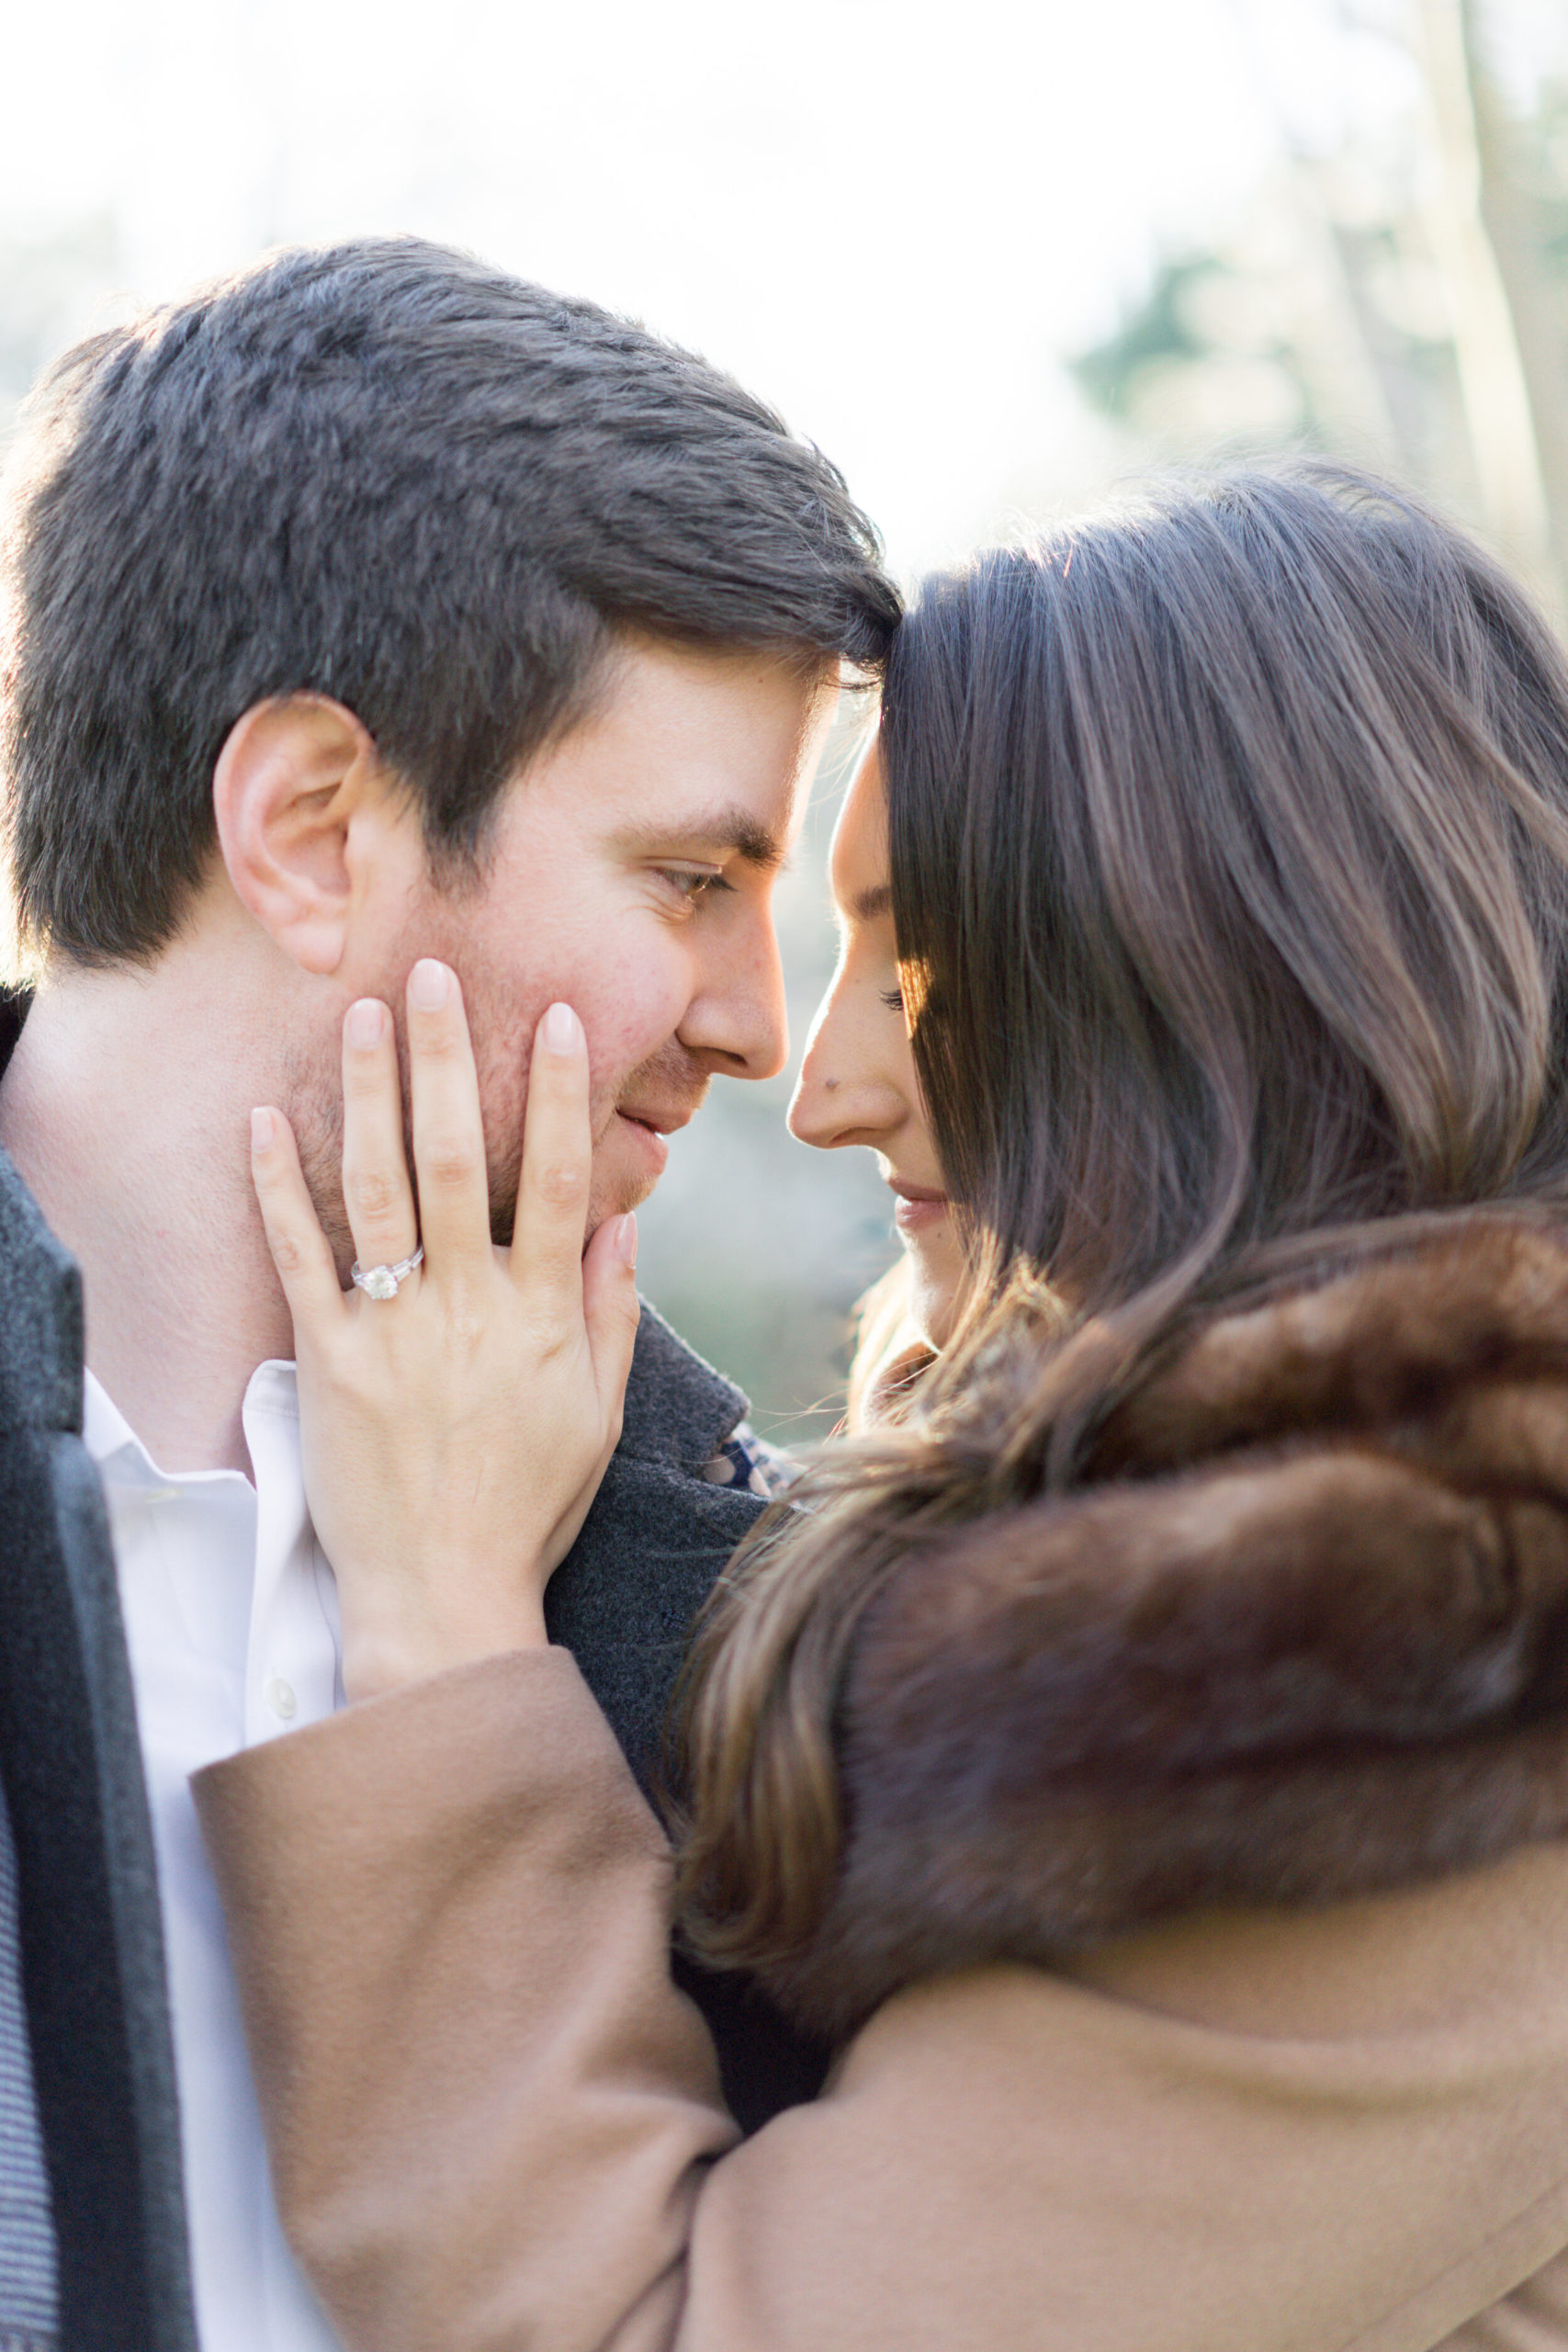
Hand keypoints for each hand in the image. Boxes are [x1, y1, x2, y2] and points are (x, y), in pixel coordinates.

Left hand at [249, 960, 640, 1700]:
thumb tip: (621, 1224)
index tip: (560, 1020)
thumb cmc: (527, 1505)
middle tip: (435, 976)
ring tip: (362, 1016)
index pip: (554, 1182)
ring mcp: (395, 1328)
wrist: (441, 1593)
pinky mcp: (329, 1359)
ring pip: (378, 1189)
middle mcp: (468, 1307)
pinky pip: (300, 1257)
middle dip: (447, 1059)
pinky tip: (263, 1119)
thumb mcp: (597, 1413)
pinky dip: (278, 1187)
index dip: (560, 1096)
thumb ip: (607, 1314)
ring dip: (368, 1094)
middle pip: (457, 1159)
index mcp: (540, 1316)